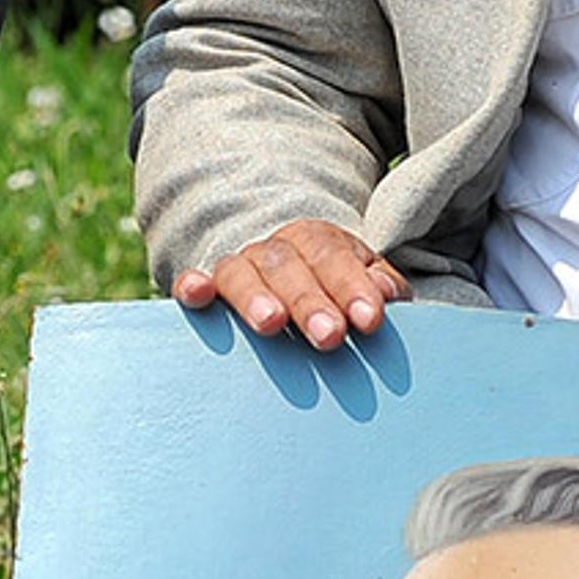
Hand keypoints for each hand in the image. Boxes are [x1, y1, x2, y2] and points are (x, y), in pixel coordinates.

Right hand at [173, 218, 406, 350]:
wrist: (291, 281)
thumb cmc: (335, 294)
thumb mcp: (365, 286)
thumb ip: (381, 288)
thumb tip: (386, 294)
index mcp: (318, 242)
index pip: (334, 256)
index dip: (351, 286)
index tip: (369, 319)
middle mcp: (275, 251)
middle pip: (288, 266)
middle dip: (310, 301)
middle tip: (330, 336)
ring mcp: (239, 268)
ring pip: (240, 273)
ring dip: (255, 297)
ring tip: (271, 324)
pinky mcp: (208, 289)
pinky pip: (193, 282)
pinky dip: (193, 286)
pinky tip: (197, 295)